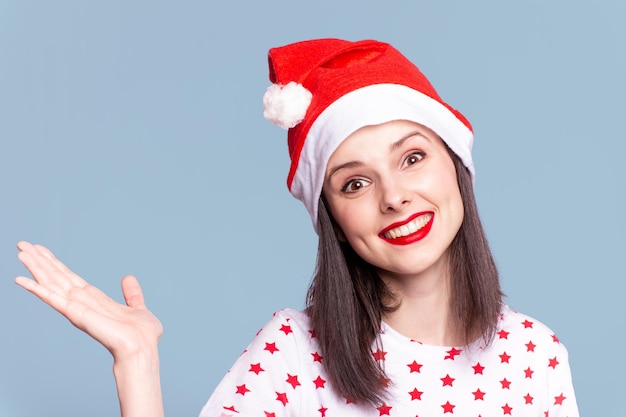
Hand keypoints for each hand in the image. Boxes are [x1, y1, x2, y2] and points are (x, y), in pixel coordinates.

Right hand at [15, 241, 162, 358]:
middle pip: (56, 277)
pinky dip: (36, 289)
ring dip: (35, 267)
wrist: (142, 348)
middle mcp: (82, 302)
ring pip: (51, 283)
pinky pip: (52, 299)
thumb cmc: (142, 336)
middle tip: (22, 244)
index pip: (70, 277)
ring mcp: (77, 308)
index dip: (55, 263)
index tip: (42, 250)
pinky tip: (21, 279)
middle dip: (40, 261)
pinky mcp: (75, 314)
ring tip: (20, 251)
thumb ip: (131, 294)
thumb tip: (128, 278)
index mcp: (95, 299)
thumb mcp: (137, 308)